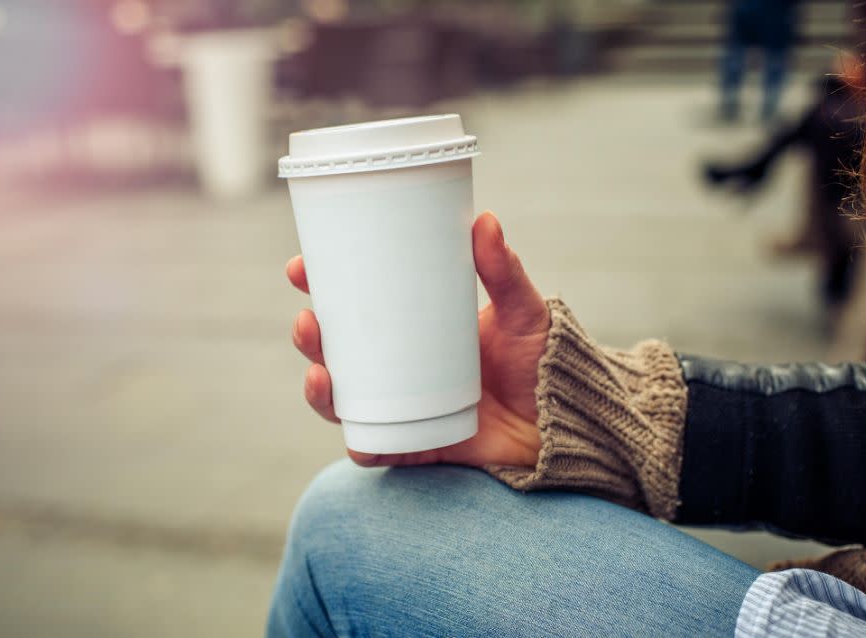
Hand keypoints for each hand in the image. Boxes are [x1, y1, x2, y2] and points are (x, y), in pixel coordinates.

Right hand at [287, 212, 549, 467]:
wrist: (564, 421)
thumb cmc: (540, 360)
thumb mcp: (521, 311)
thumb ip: (504, 271)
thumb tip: (484, 220)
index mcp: (412, 328)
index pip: (354, 306)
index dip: (320, 288)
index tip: (301, 268)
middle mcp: (397, 368)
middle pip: (336, 353)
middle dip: (310, 336)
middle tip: (309, 320)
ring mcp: (402, 409)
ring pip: (343, 401)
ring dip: (318, 388)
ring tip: (320, 371)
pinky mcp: (416, 446)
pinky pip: (375, 449)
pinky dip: (357, 445)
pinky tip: (349, 433)